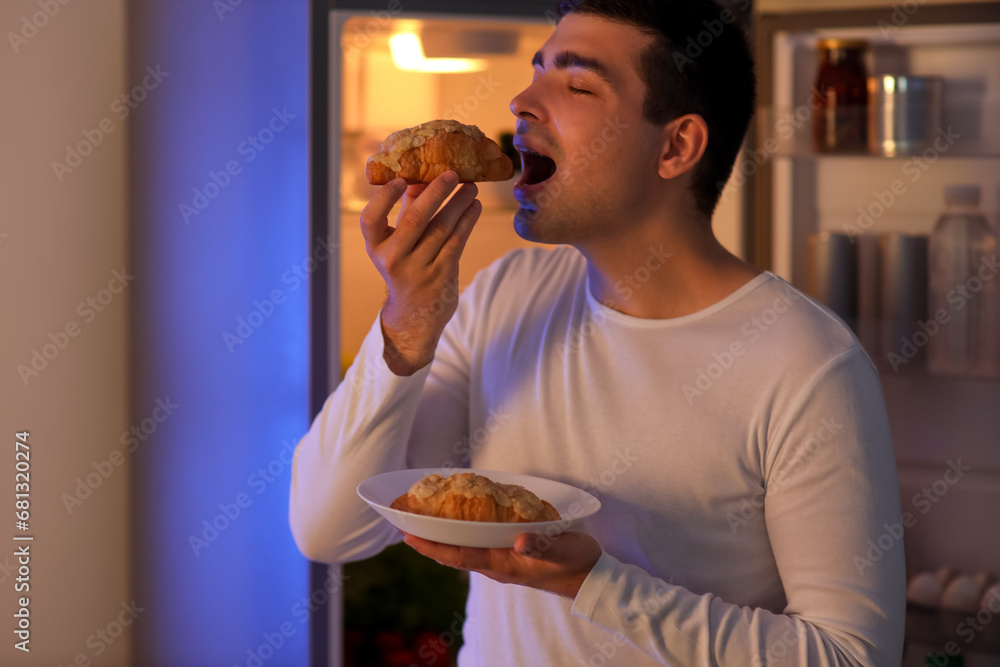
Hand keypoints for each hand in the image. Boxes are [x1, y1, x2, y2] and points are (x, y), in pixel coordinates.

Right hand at [359, 171, 481, 375]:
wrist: (415, 315)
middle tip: (452, 173)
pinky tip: (475, 207)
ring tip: (471, 187)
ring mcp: (418, 270)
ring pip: (441, 229)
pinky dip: (467, 222)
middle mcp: (393, 260)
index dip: (383, 198)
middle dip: (436, 193)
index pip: (370, 220)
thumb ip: (406, 209)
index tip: (400, 179)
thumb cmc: (405, 266)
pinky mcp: (441, 276)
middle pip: (414, 220)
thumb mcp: (397, 242)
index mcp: (376, 248)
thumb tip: (420, 174)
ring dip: (459, 204)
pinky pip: (457, 243)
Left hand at [402, 531, 601, 598]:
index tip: (408, 535)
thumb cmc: (576, 563)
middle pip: (454, 553)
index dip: (432, 546)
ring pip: (465, 549)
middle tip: (405, 523)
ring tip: (425, 521)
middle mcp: (497, 564)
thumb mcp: (563, 551)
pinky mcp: (511, 555)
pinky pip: (479, 545)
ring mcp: (503, 561)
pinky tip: (461, 520)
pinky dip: (463, 533)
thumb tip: (520, 540)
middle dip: (429, 540)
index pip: (459, 555)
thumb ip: (543, 544)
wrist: (591, 578)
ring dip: (444, 537)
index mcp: (504, 564)